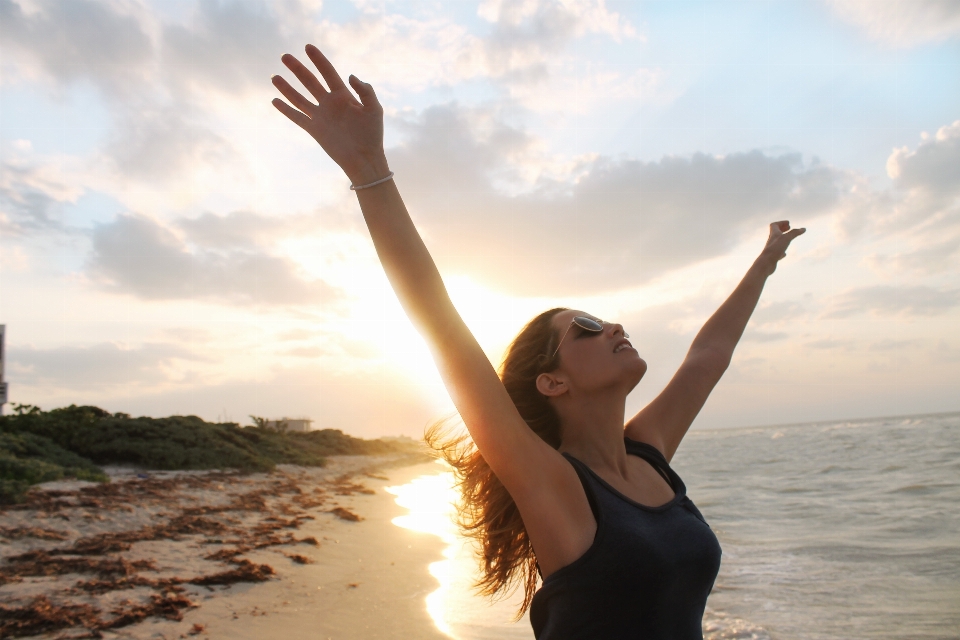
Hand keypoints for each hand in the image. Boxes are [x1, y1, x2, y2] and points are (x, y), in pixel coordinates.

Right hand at [271, 45, 388, 184]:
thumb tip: (350, 76)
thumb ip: (366, 91)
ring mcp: (321, 116)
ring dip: (287, 88)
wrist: (364, 159)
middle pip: (310, 82)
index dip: (318, 60)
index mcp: (343, 95)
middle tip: (284, 56)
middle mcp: (329, 103)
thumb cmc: (372, 134)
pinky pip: (297, 117)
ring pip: (299, 98)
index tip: (308, 47)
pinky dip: (286, 110)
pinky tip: (275, 101)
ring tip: (274, 77)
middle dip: (297, 69)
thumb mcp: (374, 109)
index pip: (328, 73)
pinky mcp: (314, 130)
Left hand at [758, 220, 805, 273]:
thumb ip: (794, 233)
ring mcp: (772, 249)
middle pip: (775, 232)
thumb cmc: (775, 249)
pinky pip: (777, 253)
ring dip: (782, 239)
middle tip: (789, 228)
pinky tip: (784, 254)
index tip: (789, 223)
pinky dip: (781, 251)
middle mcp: (771, 241)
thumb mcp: (786, 238)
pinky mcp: (773, 257)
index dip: (781, 223)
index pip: (774, 225)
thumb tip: (804, 229)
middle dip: (782, 229)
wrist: (766, 263)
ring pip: (776, 242)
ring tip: (788, 239)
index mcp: (773, 234)